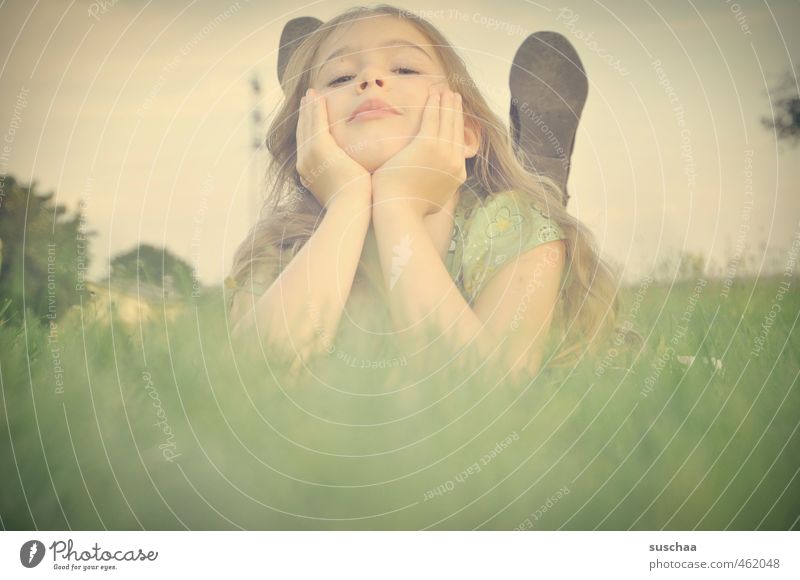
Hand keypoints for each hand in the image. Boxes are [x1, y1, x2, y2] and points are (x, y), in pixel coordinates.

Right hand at [295, 88, 371, 208]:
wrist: (352, 209)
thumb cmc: (356, 205)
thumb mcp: (347, 190)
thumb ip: (348, 180)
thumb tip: (358, 177)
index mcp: (310, 174)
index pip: (307, 147)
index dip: (308, 131)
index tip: (311, 119)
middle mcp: (304, 164)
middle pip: (303, 134)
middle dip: (305, 116)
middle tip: (307, 100)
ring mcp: (309, 156)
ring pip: (307, 125)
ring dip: (308, 108)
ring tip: (310, 94)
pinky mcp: (319, 148)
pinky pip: (315, 122)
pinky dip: (315, 108)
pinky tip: (316, 95)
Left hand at [372, 89, 466, 216]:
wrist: (400, 212)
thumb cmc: (408, 209)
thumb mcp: (432, 200)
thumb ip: (438, 189)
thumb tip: (438, 188)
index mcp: (456, 175)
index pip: (458, 145)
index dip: (457, 128)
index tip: (456, 116)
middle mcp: (454, 163)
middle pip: (456, 130)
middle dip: (455, 111)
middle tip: (454, 96)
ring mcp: (443, 154)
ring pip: (447, 122)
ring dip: (447, 104)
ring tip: (446, 91)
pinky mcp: (427, 146)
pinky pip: (432, 120)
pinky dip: (434, 106)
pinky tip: (433, 95)